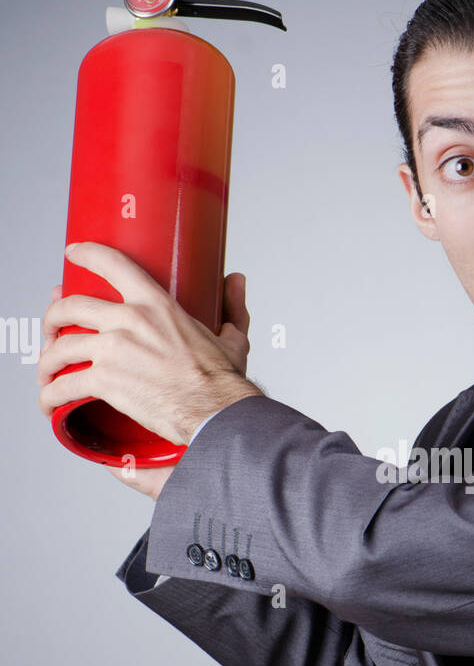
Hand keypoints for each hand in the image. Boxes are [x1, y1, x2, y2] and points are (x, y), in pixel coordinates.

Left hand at [38, 243, 259, 448]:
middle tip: (50, 331)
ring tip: (47, 373)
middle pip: (70, 307)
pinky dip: (50, 395)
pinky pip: (64, 385)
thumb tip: (234, 280)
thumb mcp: (231, 336)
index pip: (112, 264)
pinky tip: (50, 403)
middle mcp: (128, 320)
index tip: (72, 254)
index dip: (86, 254)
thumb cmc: (222, 380)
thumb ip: (231, 306)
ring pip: (60, 347)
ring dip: (46, 361)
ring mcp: (113, 349)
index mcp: (155, 304)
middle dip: (51, 318)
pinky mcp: (105, 380)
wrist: (215, 411)